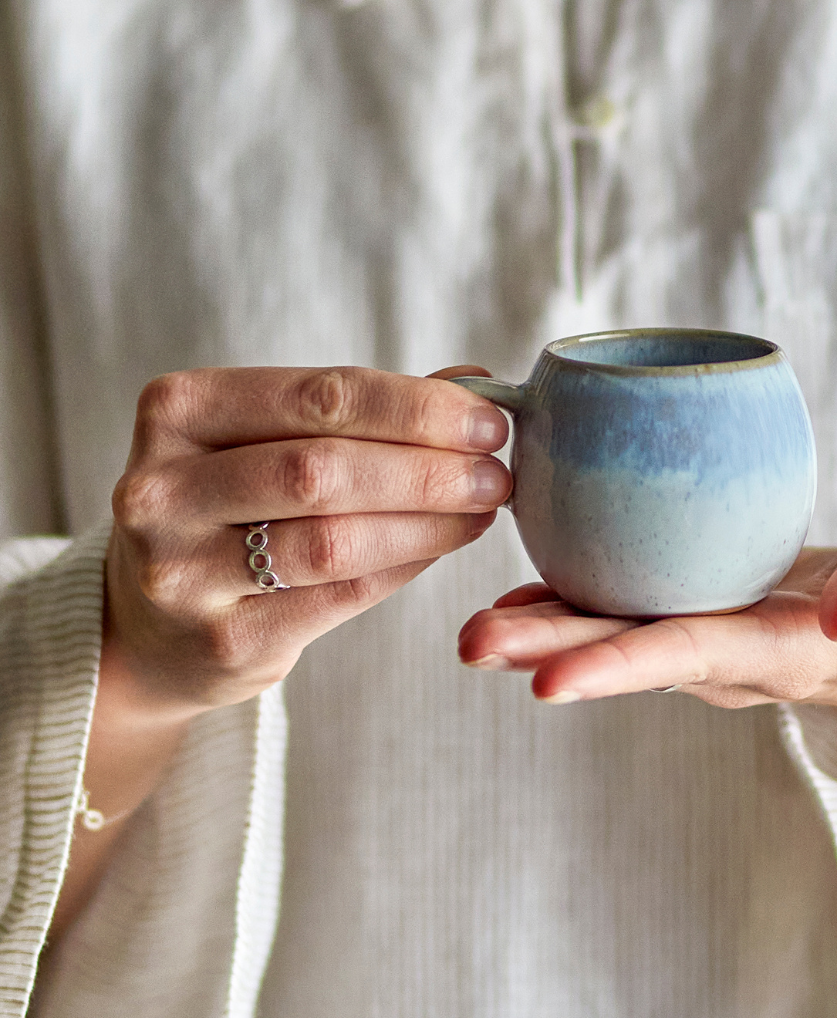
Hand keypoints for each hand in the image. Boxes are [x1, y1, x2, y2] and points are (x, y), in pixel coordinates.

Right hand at [105, 364, 509, 713]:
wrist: (156, 623)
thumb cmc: (231, 507)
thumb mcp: (271, 441)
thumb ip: (361, 411)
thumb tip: (473, 381)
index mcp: (179, 411)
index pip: (321, 396)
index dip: (417, 408)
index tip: (487, 420)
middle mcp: (161, 488)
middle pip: (324, 469)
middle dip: (429, 469)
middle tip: (497, 473)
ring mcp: (181, 571)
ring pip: (334, 539)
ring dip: (428, 522)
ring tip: (482, 510)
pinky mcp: (221, 639)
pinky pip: (340, 595)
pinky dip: (406, 565)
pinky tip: (442, 545)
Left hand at [459, 529, 836, 882]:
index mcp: (778, 652)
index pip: (689, 654)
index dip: (617, 663)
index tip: (545, 681)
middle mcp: (724, 654)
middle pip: (628, 650)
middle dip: (547, 651)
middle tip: (468, 644)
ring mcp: (703, 636)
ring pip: (612, 633)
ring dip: (540, 633)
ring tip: (471, 630)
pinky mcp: (692, 611)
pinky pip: (621, 610)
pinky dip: (567, 605)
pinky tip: (517, 595)